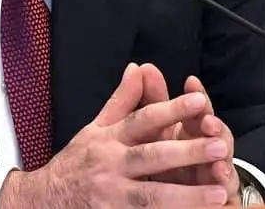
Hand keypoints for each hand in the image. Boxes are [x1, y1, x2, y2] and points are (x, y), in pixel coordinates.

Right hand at [0, 63, 231, 207]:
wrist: (45, 200)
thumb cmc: (78, 161)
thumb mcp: (95, 128)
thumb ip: (122, 101)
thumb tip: (139, 69)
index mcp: (109, 139)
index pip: (142, 120)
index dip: (170, 109)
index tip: (200, 101)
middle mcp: (110, 166)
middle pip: (151, 158)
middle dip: (186, 153)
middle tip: (219, 146)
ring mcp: (112, 197)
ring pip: (152, 197)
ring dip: (187, 197)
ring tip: (220, 194)